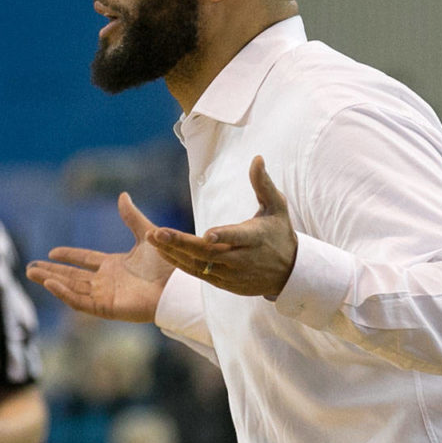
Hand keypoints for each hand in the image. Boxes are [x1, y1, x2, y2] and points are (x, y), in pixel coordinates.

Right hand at [26, 193, 173, 322]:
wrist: (178, 285)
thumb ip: (131, 217)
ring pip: (71, 288)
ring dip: (51, 281)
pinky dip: (64, 293)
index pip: (85, 260)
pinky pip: (80, 301)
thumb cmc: (168, 264)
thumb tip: (122, 195)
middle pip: (72, 276)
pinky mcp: (107, 308)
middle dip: (51, 272)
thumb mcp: (146, 234)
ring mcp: (106, 295)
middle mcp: (107, 281)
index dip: (68, 256)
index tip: (51, 251)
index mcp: (115, 266)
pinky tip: (50, 283)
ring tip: (31, 273)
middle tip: (29, 267)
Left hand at [146, 156, 296, 297]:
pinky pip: (199, 274)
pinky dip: (180, 263)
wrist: (289, 273)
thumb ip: (263, 184)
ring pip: (199, 265)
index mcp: (255, 238)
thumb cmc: (279, 233)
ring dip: (173, 253)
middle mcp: (243, 259)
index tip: (208, 233)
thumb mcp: (277, 207)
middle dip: (181, 243)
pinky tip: (162, 251)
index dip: (224, 236)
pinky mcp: (225, 284)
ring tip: (152, 239)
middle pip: (209, 253)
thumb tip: (257, 158)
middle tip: (157, 232)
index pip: (238, 237)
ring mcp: (233, 274)